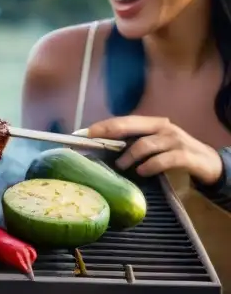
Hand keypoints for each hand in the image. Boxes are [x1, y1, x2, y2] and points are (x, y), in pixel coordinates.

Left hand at [86, 116, 222, 184]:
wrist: (208, 162)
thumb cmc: (174, 153)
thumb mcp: (155, 145)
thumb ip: (135, 143)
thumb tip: (105, 149)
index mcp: (153, 123)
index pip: (124, 120)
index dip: (104, 125)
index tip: (85, 132)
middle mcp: (163, 127)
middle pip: (131, 125)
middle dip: (109, 131)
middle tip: (94, 140)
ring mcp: (175, 140)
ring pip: (145, 144)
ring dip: (129, 155)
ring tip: (120, 165)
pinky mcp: (185, 156)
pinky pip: (164, 160)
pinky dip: (150, 166)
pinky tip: (142, 172)